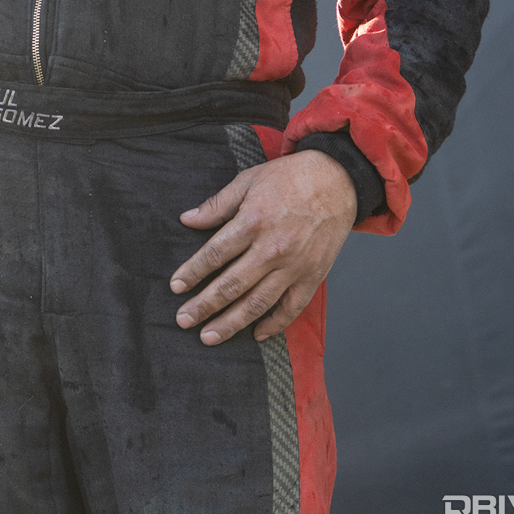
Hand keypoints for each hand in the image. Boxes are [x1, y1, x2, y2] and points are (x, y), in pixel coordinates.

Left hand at [171, 149, 357, 344]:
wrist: (336, 179)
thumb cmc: (290, 177)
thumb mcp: (249, 180)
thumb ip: (218, 204)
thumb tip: (188, 220)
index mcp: (254, 220)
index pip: (216, 253)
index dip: (193, 271)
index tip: (176, 286)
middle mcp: (272, 248)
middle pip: (232, 284)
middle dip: (204, 305)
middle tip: (184, 320)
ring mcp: (294, 265)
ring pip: (258, 302)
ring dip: (231, 323)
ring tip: (209, 336)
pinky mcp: (313, 276)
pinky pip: (291, 308)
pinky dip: (274, 324)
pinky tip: (256, 334)